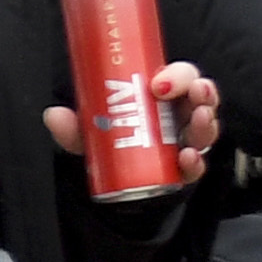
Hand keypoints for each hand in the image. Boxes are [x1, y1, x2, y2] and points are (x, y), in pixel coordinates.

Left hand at [42, 60, 221, 182]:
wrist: (119, 186)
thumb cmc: (113, 147)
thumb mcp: (92, 134)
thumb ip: (74, 127)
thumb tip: (54, 115)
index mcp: (162, 97)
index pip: (181, 76)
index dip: (178, 75)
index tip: (159, 83)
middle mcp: (180, 116)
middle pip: (201, 96)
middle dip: (202, 91)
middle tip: (193, 93)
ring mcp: (187, 142)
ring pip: (207, 127)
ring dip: (206, 121)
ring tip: (199, 119)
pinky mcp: (187, 170)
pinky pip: (199, 165)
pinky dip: (196, 162)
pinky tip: (188, 157)